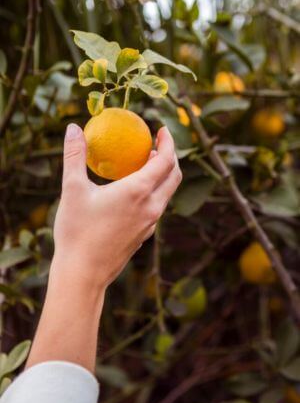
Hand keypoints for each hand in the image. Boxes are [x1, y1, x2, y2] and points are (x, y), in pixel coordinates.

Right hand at [52, 123, 181, 290]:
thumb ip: (75, 155)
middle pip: (174, 176)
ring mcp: (150, 224)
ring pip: (167, 193)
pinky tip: (133, 193)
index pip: (167, 160)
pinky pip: (156, 207)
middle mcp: (152, 207)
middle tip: (156, 146)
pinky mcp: (144, 235)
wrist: (83, 274)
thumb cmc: (77, 231)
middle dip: (171, 157)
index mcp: (139, 192)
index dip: (169, 141)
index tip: (162, 129)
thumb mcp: (72, 189)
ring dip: (163, 175)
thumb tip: (74, 127)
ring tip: (145, 165)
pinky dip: (154, 192)